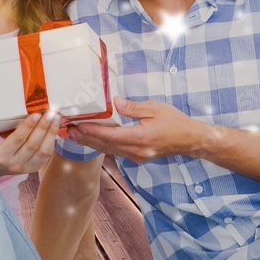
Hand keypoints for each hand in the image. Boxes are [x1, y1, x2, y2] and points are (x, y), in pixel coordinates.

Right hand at [0, 94, 61, 178]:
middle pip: (33, 145)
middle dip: (44, 128)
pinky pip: (46, 156)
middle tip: (51, 113)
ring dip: (51, 134)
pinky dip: (51, 142)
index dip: (28, 127)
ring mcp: (24, 168)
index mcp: (0, 155)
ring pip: (43, 152)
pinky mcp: (32, 169)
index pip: (17, 139)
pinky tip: (54, 129)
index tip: (36, 114)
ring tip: (56, 118)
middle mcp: (14, 164)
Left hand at [65, 96, 210, 162]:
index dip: (94, 132)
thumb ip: (133, 107)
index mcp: (141, 138)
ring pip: (109, 150)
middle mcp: (137, 151)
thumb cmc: (175, 122)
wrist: (190, 140)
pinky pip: (116, 151)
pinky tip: (92, 140)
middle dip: (86, 139)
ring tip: (74, 136)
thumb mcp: (155, 108)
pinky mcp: (137, 156)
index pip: (112, 136)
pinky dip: (102, 145)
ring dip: (91, 143)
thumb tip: (115, 102)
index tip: (79, 127)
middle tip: (69, 132)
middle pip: (106, 146)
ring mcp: (137, 156)